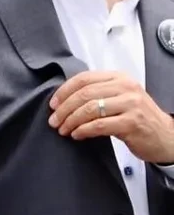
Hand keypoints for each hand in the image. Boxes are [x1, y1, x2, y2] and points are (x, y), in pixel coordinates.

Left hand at [49, 70, 173, 163]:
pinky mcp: (131, 122)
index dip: (64, 92)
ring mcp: (130, 104)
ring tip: (63, 129)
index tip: (53, 104)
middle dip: (64, 109)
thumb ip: (98, 93)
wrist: (165, 136)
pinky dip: (82, 130)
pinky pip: (98, 125)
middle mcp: (126, 88)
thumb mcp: (120, 98)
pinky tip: (76, 135)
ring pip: (89, 109)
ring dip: (71, 121)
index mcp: (120, 78)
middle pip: (84, 94)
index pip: (84, 79)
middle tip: (54, 121)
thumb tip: (63, 100)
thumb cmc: (138, 118)